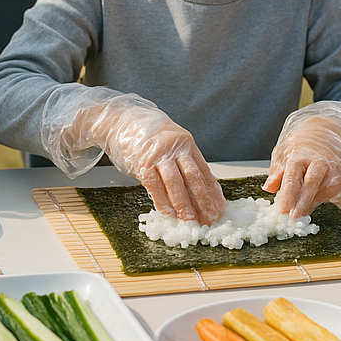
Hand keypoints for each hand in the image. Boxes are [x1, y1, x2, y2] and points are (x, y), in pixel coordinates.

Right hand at [41, 87, 224, 222]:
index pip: (204, 170)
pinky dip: (162, 201)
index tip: (219, 207)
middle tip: (210, 218)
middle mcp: (175, 148)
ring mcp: (158, 155)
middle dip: (203, 200)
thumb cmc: (148, 135)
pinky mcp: (142, 163)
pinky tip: (169, 214)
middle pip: (193, 177)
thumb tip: (198, 189)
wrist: (121, 120)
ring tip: (191, 220)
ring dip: (184, 204)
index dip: (212, 191)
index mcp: (187, 144)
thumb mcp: (172, 143)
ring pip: (175, 183)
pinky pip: (154, 185)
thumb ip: (183, 161)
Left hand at [262, 103, 340, 216]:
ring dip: (309, 204)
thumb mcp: (284, 152)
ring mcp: (334, 170)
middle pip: (311, 183)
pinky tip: (310, 202)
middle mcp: (320, 161)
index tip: (282, 208)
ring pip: (322, 191)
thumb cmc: (303, 146)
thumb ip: (276, 172)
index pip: (293, 175)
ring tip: (298, 211)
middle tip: (293, 216)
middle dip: (302, 202)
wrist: (329, 134)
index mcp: (301, 154)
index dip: (288, 194)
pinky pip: (330, 195)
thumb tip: (268, 188)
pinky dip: (318, 200)